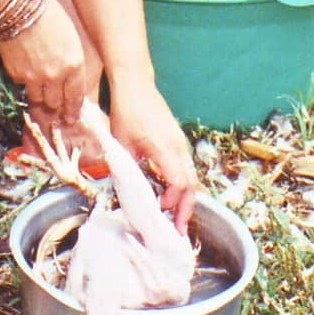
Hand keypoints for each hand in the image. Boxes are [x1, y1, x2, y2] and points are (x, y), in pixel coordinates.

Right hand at [0, 0, 85, 125]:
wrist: (18, 8)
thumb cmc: (48, 15)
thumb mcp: (70, 38)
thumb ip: (71, 62)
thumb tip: (68, 80)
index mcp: (74, 64)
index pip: (75, 96)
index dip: (73, 109)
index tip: (72, 117)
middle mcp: (55, 76)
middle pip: (56, 103)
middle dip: (56, 106)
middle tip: (55, 110)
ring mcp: (34, 77)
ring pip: (39, 100)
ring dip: (40, 98)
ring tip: (39, 93)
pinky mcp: (16, 74)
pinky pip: (23, 85)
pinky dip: (25, 81)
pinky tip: (25, 67)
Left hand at [109, 81, 197, 234]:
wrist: (136, 83)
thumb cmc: (127, 111)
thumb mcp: (122, 142)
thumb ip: (126, 168)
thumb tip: (124, 194)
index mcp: (166, 148)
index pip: (179, 182)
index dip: (172, 201)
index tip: (159, 211)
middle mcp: (179, 147)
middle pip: (191, 184)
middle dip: (186, 208)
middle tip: (178, 230)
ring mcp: (180, 142)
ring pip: (190, 176)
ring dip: (185, 198)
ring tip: (177, 218)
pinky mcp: (177, 140)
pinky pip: (185, 167)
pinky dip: (182, 184)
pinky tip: (171, 194)